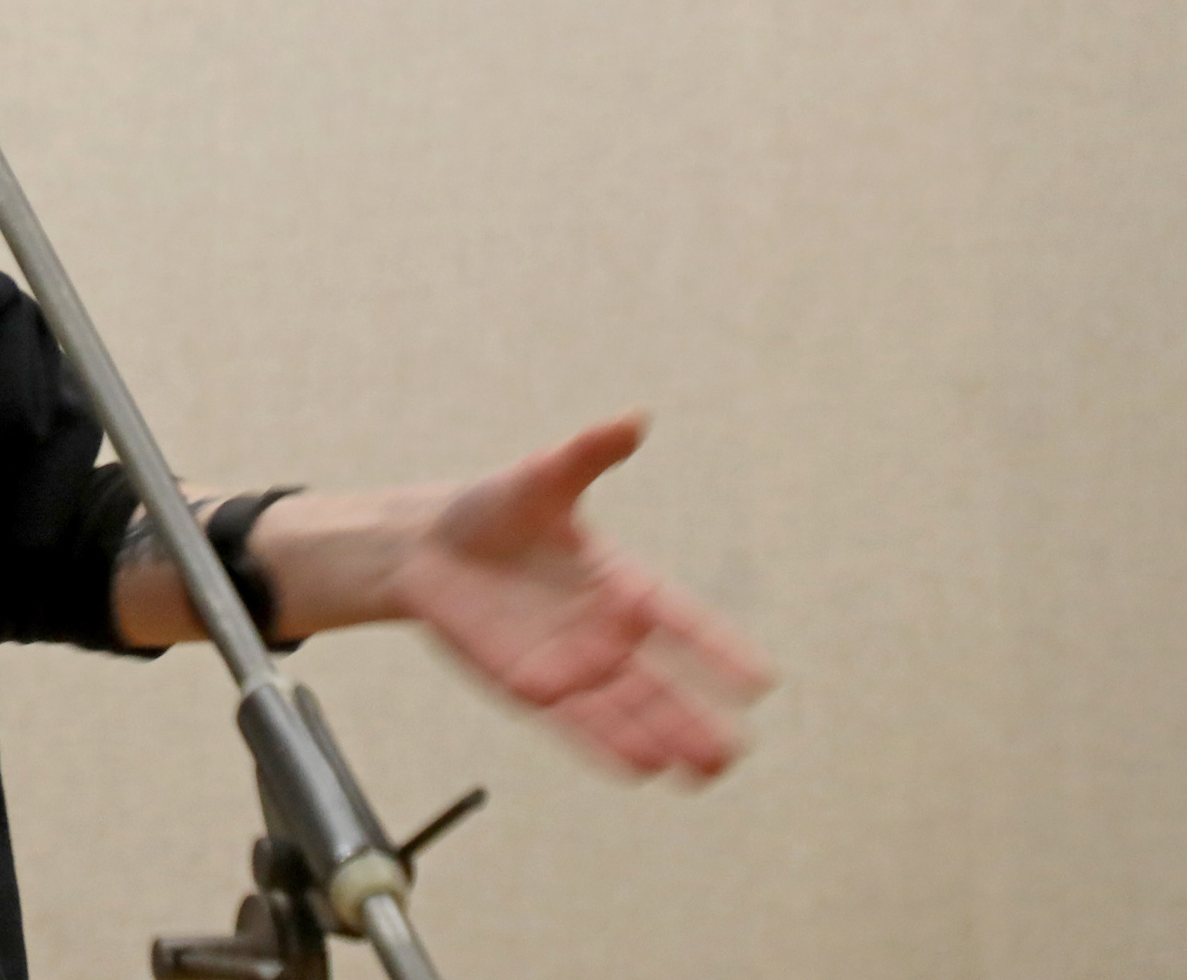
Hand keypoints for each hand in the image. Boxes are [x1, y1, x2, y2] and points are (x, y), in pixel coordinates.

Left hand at [385, 416, 770, 779]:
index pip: (680, 620)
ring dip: (661, 736)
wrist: (424, 546)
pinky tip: (639, 767)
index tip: (762, 681)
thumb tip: (633, 417)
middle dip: (696, 715)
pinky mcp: (529, 686)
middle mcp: (604, 631)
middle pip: (661, 681)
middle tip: (737, 751)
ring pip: (626, 710)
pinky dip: (605, 742)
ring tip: (701, 769)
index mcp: (618, 581)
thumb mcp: (540, 479)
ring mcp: (570, 663)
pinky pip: (575, 721)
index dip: (718, 649)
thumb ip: (587, 455)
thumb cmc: (491, 508)